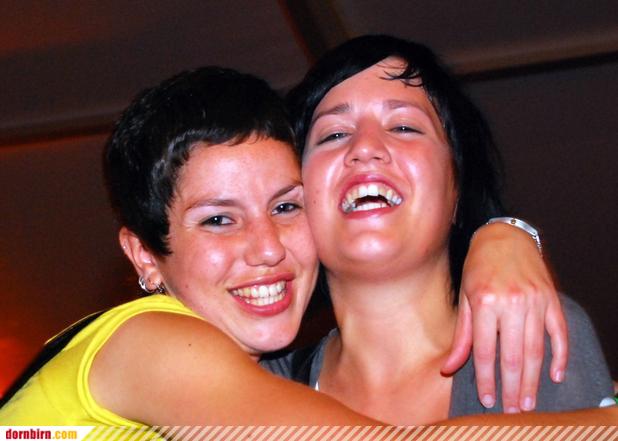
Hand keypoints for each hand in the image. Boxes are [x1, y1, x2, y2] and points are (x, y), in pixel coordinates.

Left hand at [441, 222, 567, 412]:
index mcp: (485, 303)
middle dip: (512, 388)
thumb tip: (448, 368)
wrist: (504, 237)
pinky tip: (555, 375)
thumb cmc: (478, 268)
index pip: (484, 352)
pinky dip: (559, 355)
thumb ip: (461, 336)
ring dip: (533, 380)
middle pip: (513, 356)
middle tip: (513, 410)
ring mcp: (534, 301)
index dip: (486, 379)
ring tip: (529, 401)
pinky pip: (559, 332)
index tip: (488, 400)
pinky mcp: (551, 298)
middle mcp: (511, 303)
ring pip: (536, 350)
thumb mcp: (464, 298)